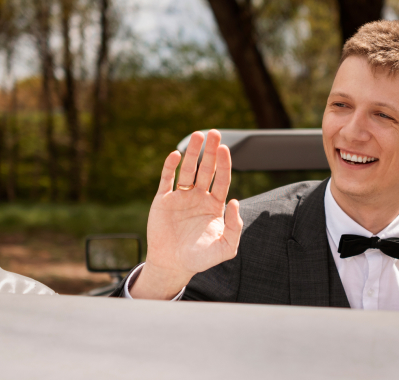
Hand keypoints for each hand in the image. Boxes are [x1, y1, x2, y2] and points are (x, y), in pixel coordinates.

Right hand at [130, 129, 242, 298]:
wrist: (174, 265)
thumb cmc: (201, 258)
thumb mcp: (226, 246)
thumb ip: (235, 226)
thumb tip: (235, 201)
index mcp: (215, 205)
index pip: (222, 179)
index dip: (224, 164)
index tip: (226, 149)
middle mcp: (199, 197)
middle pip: (207, 169)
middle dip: (210, 152)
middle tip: (214, 134)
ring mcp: (181, 197)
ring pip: (188, 170)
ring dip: (193, 153)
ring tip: (198, 136)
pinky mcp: (164, 200)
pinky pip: (167, 180)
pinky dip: (170, 167)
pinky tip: (175, 155)